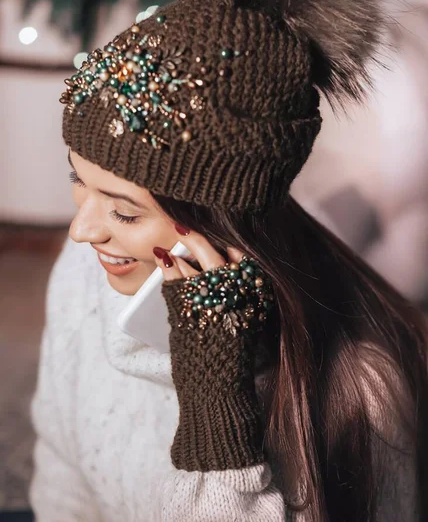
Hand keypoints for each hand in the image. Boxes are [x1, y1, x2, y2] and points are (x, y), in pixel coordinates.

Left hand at [153, 225, 273, 471]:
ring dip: (184, 244)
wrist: (218, 395)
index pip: (244, 256)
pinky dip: (166, 264)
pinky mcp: (188, 308)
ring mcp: (211, 299)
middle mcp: (237, 293)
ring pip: (197, 260)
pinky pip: (176, 277)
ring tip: (175, 232)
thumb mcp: (243, 324)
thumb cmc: (228, 361)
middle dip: (201, 233)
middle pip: (220, 251)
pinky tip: (161, 256)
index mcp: (256, 297)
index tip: (218, 225)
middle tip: (187, 222)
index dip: (228, 238)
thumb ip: (237, 295)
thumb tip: (225, 266)